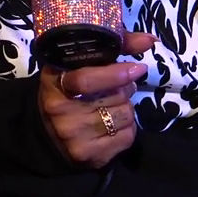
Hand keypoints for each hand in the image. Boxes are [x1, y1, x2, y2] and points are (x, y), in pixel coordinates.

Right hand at [38, 32, 154, 168]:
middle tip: (117, 88)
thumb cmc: (67, 91)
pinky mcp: (89, 156)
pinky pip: (127, 137)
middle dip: (124, 89)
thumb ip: (112, 49)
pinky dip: (128, 129)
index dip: (115, 74)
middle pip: (114, 97)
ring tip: (113, 106)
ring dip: (127, 108)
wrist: (48, 133)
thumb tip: (149, 40)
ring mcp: (74, 137)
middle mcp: (60, 111)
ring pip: (124, 116)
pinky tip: (114, 125)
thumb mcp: (77, 66)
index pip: (87, 80)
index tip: (137, 68)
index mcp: (54, 83)